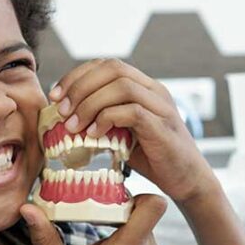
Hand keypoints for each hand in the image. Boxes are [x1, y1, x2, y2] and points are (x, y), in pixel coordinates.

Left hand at [48, 58, 216, 204]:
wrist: (188, 180)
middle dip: (80, 85)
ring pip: (121, 86)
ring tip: (73, 125)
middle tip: (61, 109)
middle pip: (113, 68)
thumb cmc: (153, 157)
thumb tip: (66, 117)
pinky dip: (107, 119)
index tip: (56, 95)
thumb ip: (103, 119)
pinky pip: (132, 111)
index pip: (107, 65)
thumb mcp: (123, 132)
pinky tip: (93, 135)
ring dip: (90, 103)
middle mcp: (154, 90)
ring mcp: (161, 106)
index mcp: (144, 87)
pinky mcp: (163, 126)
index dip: (78, 75)